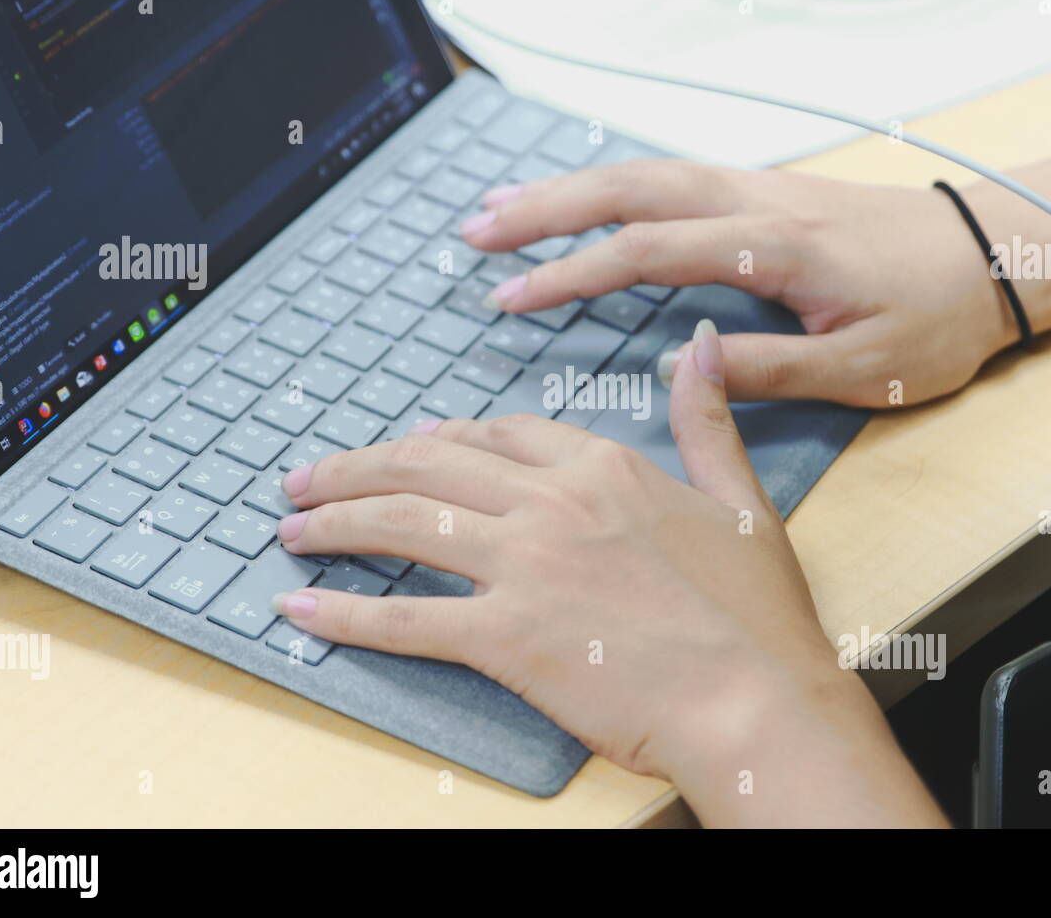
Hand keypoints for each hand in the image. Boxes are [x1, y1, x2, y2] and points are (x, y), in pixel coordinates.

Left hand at [270, 320, 943, 825]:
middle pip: (429, 462)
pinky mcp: (505, 636)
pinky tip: (302, 606)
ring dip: (335, 520)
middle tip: (307, 480)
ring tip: (290, 527)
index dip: (439, 437)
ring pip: (404, 521)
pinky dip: (345, 611)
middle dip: (356, 467)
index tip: (407, 447)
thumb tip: (697, 347)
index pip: (497, 432)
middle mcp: (553, 503)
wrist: (759, 703)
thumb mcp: (741, 499)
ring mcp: (524, 566)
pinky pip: (405, 617)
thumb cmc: (756, 616)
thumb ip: (705, 420)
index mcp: (603, 466)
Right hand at [460, 160, 1019, 406]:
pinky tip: (587, 201)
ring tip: (504, 209)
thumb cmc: (939, 316)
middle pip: (629, 190)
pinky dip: (617, 187)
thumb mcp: (860, 366)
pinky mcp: (769, 192)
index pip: (646, 253)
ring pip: (647, 173)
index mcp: (773, 246)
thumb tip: (680, 368)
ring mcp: (761, 187)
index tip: (508, 297)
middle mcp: (756, 202)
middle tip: (473, 233)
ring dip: (571, 187)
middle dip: (544, 209)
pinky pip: (674, 177)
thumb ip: (765, 369)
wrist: (1002, 252)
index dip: (569, 275)